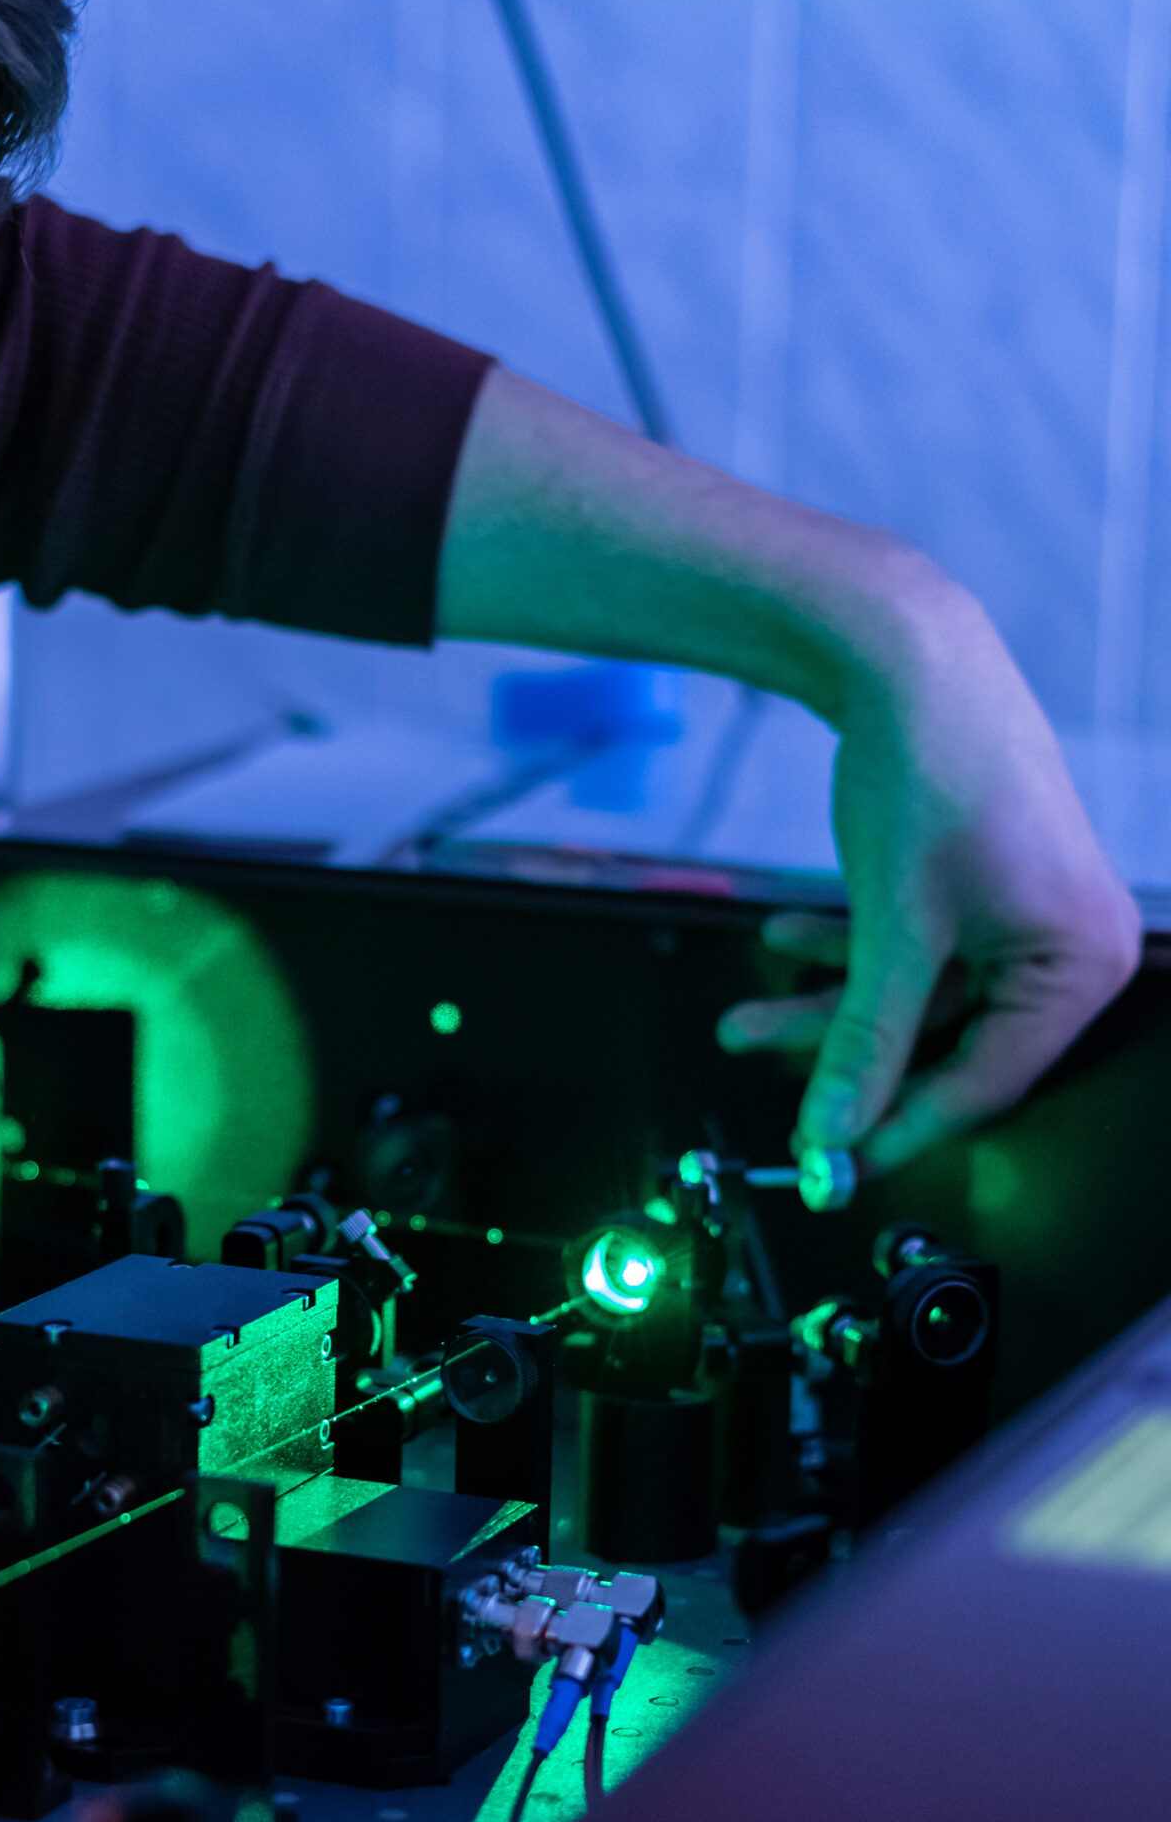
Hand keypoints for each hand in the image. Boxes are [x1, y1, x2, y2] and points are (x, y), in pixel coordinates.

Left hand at [438, 369, 1141, 1169]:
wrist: (904, 656)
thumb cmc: (926, 780)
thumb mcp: (890, 932)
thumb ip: (861, 1048)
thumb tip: (829, 1143)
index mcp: (1083, 963)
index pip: (986, 1082)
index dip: (897, 1126)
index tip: (827, 1165)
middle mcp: (1072, 943)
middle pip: (944, 1038)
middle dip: (840, 1049)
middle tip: (754, 1060)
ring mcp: (1027, 913)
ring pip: (915, 992)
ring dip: (826, 1002)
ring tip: (738, 1014)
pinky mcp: (983, 884)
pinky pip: (914, 946)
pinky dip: (847, 946)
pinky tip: (779, 935)